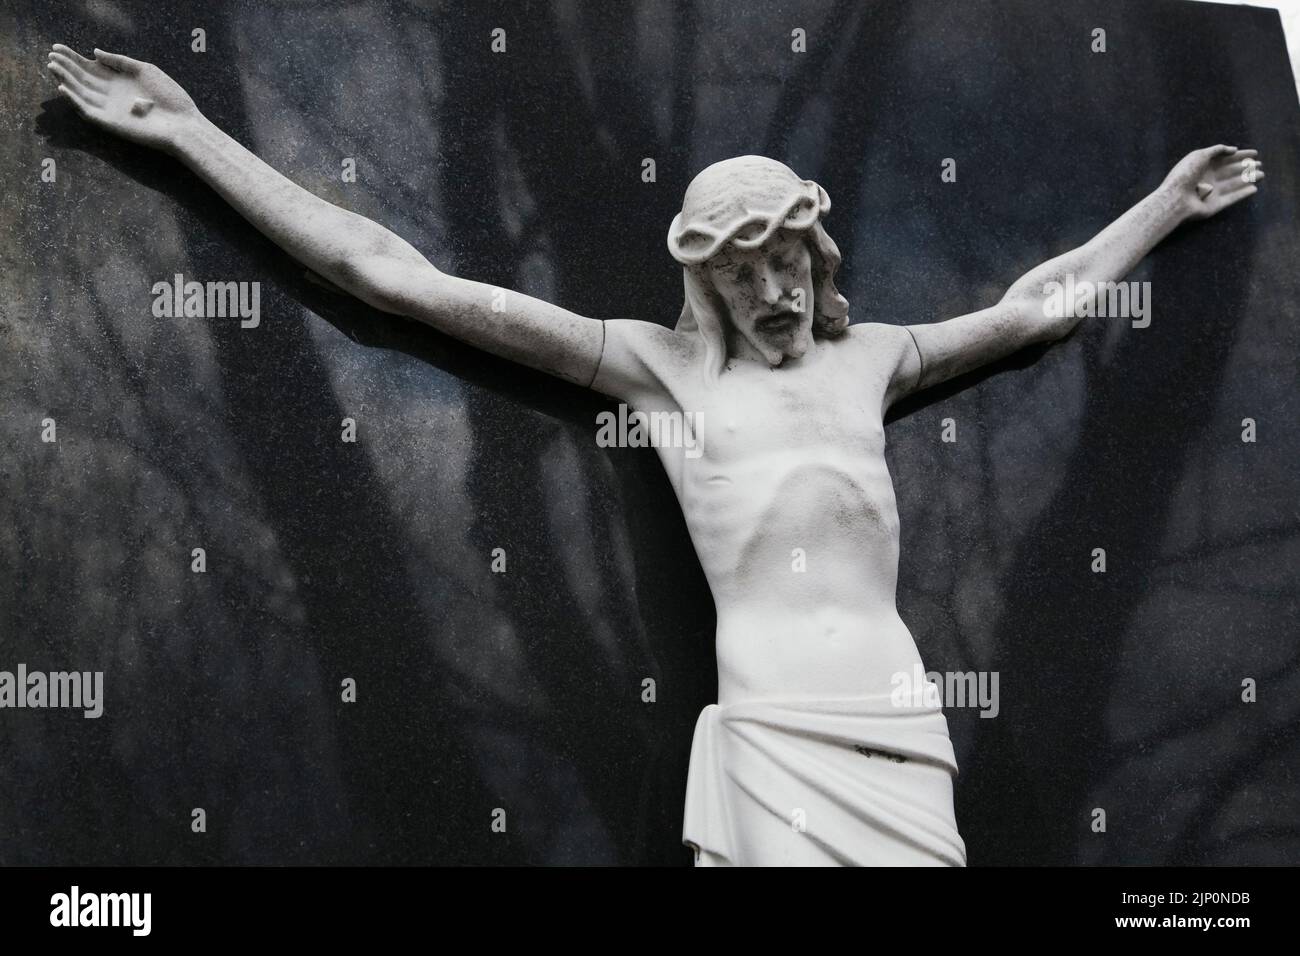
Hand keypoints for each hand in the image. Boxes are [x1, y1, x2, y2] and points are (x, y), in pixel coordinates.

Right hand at [46, 44, 199, 150]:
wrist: (184, 123)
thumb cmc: (170, 96)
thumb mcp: (145, 70)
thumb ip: (120, 61)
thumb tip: (95, 52)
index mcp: (118, 81)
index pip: (90, 67)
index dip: (73, 57)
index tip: (57, 47)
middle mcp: (110, 94)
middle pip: (82, 79)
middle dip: (65, 67)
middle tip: (51, 55)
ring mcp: (109, 108)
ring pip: (81, 93)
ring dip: (65, 81)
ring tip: (53, 67)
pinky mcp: (110, 123)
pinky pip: (88, 111)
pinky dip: (75, 101)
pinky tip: (64, 89)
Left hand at [1161, 144, 1264, 220]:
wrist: (1175, 198)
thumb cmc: (1185, 174)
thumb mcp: (1199, 155)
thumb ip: (1217, 150)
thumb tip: (1234, 149)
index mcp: (1204, 166)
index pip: (1225, 159)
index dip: (1240, 156)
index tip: (1255, 153)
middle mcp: (1209, 179)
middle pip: (1231, 172)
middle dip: (1246, 168)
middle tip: (1260, 164)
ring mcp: (1212, 193)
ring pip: (1234, 184)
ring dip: (1248, 179)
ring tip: (1262, 174)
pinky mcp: (1215, 206)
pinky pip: (1232, 199)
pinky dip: (1242, 194)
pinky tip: (1254, 189)